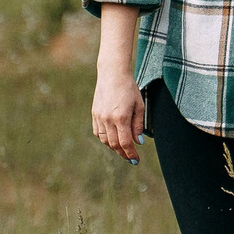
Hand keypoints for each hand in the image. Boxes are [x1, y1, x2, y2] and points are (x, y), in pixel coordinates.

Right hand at [91, 4, 147, 161]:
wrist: (112, 73)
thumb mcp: (139, 105)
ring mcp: (99, 117)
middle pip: (114, 144)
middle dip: (123, 154)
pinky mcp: (94, 114)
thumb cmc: (129, 88)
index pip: (125, 143)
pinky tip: (113, 138)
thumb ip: (138, 125)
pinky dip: (106, 139)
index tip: (136, 160)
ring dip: (114, 147)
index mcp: (120, 117)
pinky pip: (98, 133)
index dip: (131, 154)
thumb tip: (138, 142)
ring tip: (123, 149)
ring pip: (105, 140)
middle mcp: (108, 119)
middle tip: (131, 158)